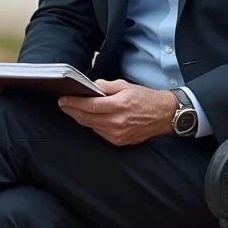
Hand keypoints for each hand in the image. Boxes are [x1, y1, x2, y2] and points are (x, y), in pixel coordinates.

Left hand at [58, 80, 177, 145]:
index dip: (73, 103)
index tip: (63, 99)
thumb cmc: (145, 98)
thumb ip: (105, 86)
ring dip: (80, 118)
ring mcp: (118, 134)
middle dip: (72, 111)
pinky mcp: (119, 142)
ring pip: (91, 126)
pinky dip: (93, 125)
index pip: (89, 106)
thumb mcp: (125, 85)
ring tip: (73, 109)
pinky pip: (99, 133)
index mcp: (119, 105)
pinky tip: (89, 118)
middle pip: (86, 118)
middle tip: (63, 104)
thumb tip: (90, 87)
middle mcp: (117, 122)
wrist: (163, 115)